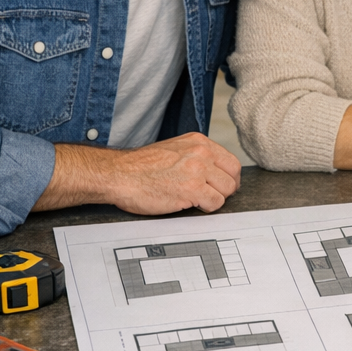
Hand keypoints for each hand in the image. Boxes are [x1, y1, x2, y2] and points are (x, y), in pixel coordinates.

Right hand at [38, 134, 240, 214]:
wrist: (119, 174)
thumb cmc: (141, 167)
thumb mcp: (174, 149)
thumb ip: (196, 156)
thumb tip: (214, 171)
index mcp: (198, 142)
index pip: (230, 161)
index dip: (228, 177)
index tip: (221, 186)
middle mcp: (201, 152)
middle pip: (233, 175)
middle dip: (226, 189)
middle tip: (213, 197)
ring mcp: (198, 170)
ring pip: (226, 190)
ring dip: (215, 199)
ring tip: (198, 201)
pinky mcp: (192, 188)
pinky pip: (215, 203)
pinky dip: (206, 208)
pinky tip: (192, 206)